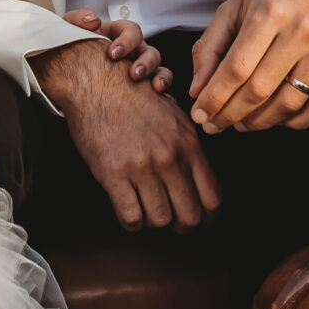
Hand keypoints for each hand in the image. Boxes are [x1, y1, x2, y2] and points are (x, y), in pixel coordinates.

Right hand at [33, 39, 219, 231]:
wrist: (95, 82)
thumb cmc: (132, 97)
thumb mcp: (173, 116)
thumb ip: (189, 147)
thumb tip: (200, 178)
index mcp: (188, 143)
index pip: (213, 196)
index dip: (208, 215)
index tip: (200, 219)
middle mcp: (169, 156)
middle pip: (190, 216)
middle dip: (183, 226)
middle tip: (174, 224)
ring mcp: (142, 166)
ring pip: (160, 220)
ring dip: (154, 222)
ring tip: (148, 212)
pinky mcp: (114, 173)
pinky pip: (130, 217)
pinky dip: (131, 222)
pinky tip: (129, 211)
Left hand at [66, 6, 169, 91]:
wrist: (67, 73)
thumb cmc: (74, 48)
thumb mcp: (71, 29)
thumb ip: (78, 18)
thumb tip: (93, 21)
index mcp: (119, 35)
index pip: (132, 31)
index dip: (127, 40)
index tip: (113, 53)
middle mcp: (133, 52)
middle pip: (150, 51)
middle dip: (145, 62)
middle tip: (134, 74)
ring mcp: (140, 70)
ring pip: (159, 69)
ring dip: (160, 76)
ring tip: (154, 88)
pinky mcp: (142, 90)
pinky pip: (160, 90)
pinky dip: (164, 93)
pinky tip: (161, 100)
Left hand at [188, 0, 308, 134]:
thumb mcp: (236, 7)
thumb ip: (210, 46)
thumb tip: (198, 90)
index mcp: (270, 12)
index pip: (236, 68)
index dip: (214, 98)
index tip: (199, 115)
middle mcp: (302, 30)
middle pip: (260, 90)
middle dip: (230, 115)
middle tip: (215, 125)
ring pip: (289, 104)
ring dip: (260, 122)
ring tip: (242, 122)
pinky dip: (295, 122)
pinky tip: (277, 118)